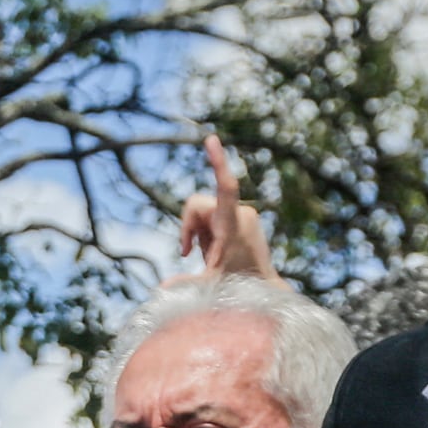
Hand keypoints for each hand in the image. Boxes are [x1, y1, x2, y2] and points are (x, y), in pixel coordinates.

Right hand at [171, 135, 281, 285]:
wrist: (263, 285)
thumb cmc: (238, 285)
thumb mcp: (210, 286)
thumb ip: (188, 283)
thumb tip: (164, 288)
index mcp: (232, 225)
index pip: (226, 187)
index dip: (218, 162)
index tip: (211, 139)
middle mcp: (240, 214)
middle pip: (197, 205)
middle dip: (188, 228)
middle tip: (190, 253)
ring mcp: (243, 213)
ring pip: (203, 212)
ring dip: (199, 233)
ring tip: (210, 255)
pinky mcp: (243, 216)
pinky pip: (213, 216)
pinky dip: (206, 233)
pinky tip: (215, 250)